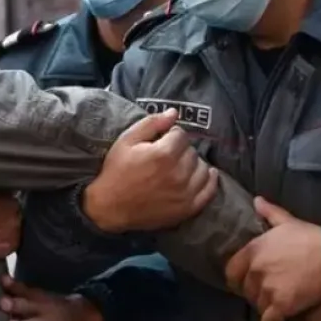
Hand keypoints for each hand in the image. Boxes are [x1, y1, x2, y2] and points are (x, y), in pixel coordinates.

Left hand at [0, 275, 103, 320]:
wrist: (86, 315)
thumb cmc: (53, 307)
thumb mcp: (41, 296)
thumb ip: (20, 291)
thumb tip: (2, 279)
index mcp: (38, 298)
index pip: (24, 289)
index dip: (13, 285)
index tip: (3, 280)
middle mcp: (42, 309)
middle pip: (27, 306)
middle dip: (15, 304)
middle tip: (3, 303)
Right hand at [83, 111, 217, 232]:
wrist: (110, 208)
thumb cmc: (116, 172)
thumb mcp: (126, 141)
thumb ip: (151, 123)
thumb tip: (174, 112)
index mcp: (163, 154)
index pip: (181, 135)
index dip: (170, 135)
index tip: (161, 141)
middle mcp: (178, 173)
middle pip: (192, 151)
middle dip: (181, 150)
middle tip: (167, 156)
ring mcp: (185, 192)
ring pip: (203, 168)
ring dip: (194, 164)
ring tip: (180, 167)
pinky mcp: (188, 208)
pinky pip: (209, 190)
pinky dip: (210, 180)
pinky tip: (205, 174)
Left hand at [225, 198, 320, 320]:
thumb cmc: (313, 238)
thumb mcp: (289, 222)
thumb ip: (270, 214)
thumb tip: (256, 201)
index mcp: (254, 250)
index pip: (232, 271)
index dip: (239, 279)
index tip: (246, 283)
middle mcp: (255, 269)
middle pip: (246, 290)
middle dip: (255, 294)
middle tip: (266, 296)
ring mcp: (267, 288)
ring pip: (258, 306)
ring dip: (265, 310)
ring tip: (274, 310)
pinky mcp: (280, 304)